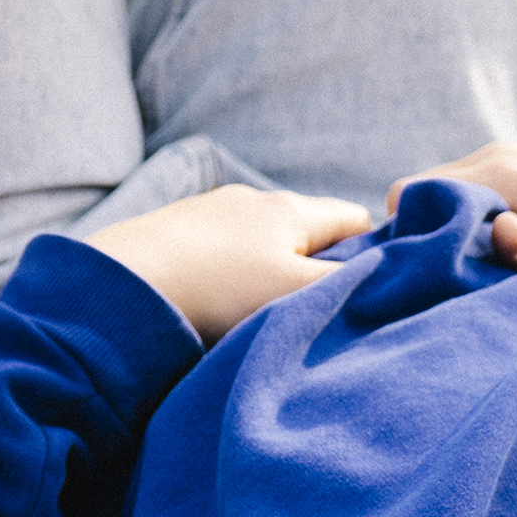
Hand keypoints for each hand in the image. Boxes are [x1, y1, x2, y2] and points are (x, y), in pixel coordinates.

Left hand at [84, 185, 369, 342]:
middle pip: (312, 233)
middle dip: (327, 269)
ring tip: (275, 316)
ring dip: (281, 276)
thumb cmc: (221, 292)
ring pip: (270, 244)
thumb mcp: (304, 295)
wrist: (126, 286)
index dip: (377, 254)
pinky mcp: (181, 232)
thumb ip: (354, 286)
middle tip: (327, 314)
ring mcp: (213, 212)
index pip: (358, 220)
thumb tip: (390, 279)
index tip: (376, 294)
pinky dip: (242, 278)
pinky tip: (231, 308)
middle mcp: (253, 200)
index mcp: (292, 209)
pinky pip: (233, 254)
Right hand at [395, 144, 516, 279]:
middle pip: (425, 199)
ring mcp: (508, 165)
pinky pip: (477, 204)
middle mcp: (494, 159)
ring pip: (451, 203)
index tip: (425, 285)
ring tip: (478, 286)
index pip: (412, 197)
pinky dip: (477, 235)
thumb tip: (495, 234)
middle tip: (449, 295)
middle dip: (427, 245)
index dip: (408, 241)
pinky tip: (501, 268)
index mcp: (498, 174)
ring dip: (455, 242)